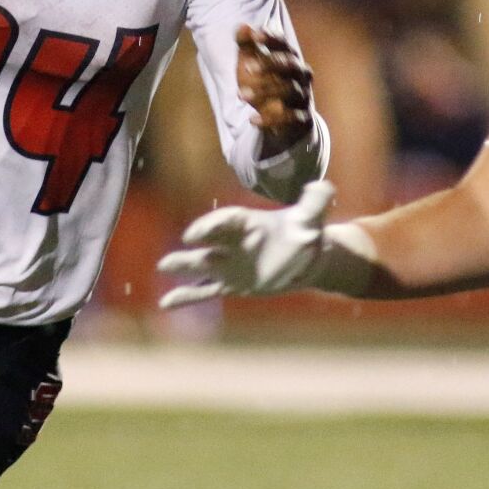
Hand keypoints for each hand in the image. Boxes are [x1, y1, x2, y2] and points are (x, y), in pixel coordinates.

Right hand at [158, 180, 363, 307]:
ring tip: (163, 266)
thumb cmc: (303, 233)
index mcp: (246, 223)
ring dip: (183, 266)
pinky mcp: (228, 283)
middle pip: (209, 241)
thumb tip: (324, 186)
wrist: (302, 258)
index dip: (211, 226)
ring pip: (201, 265)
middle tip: (182, 243)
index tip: (195, 233)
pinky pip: (204, 290)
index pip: (225, 222)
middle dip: (197, 241)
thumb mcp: (311, 219)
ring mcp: (227, 263)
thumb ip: (314, 203)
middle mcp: (232, 242)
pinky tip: (166, 303)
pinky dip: (185, 296)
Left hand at [237, 25, 313, 156]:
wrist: (288, 121)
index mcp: (290, 59)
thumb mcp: (253, 64)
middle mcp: (301, 75)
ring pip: (289, 90)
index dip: (271, 39)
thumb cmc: (268, 84)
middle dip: (269, 65)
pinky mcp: (302, 118)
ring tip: (241, 95)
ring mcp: (303, 96)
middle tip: (246, 67)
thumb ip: (247, 45)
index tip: (254, 35)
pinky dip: (271, 119)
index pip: (284, 45)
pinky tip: (252, 120)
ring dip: (264, 92)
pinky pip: (290, 117)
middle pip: (290, 66)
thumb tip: (242, 26)